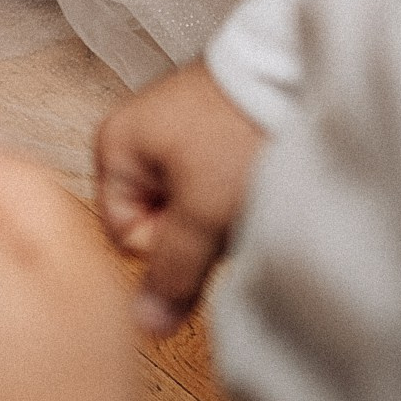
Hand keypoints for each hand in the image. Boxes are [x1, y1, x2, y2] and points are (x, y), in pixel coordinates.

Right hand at [93, 58, 266, 337]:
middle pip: (155, 224)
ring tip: (241, 188)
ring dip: (214, 215)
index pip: (124, 237)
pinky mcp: (202, 130)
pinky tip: (248, 175)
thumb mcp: (202, 212)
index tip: (201, 223)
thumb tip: (143, 327)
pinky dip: (228, 192)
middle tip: (224, 206)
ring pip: (184, 209)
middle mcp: (132, 137)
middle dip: (193, 232)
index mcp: (113, 146)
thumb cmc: (235, 133)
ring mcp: (168, 132)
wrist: (288, 72)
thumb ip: (172, 272)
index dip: (166, 246)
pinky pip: (204, 186)